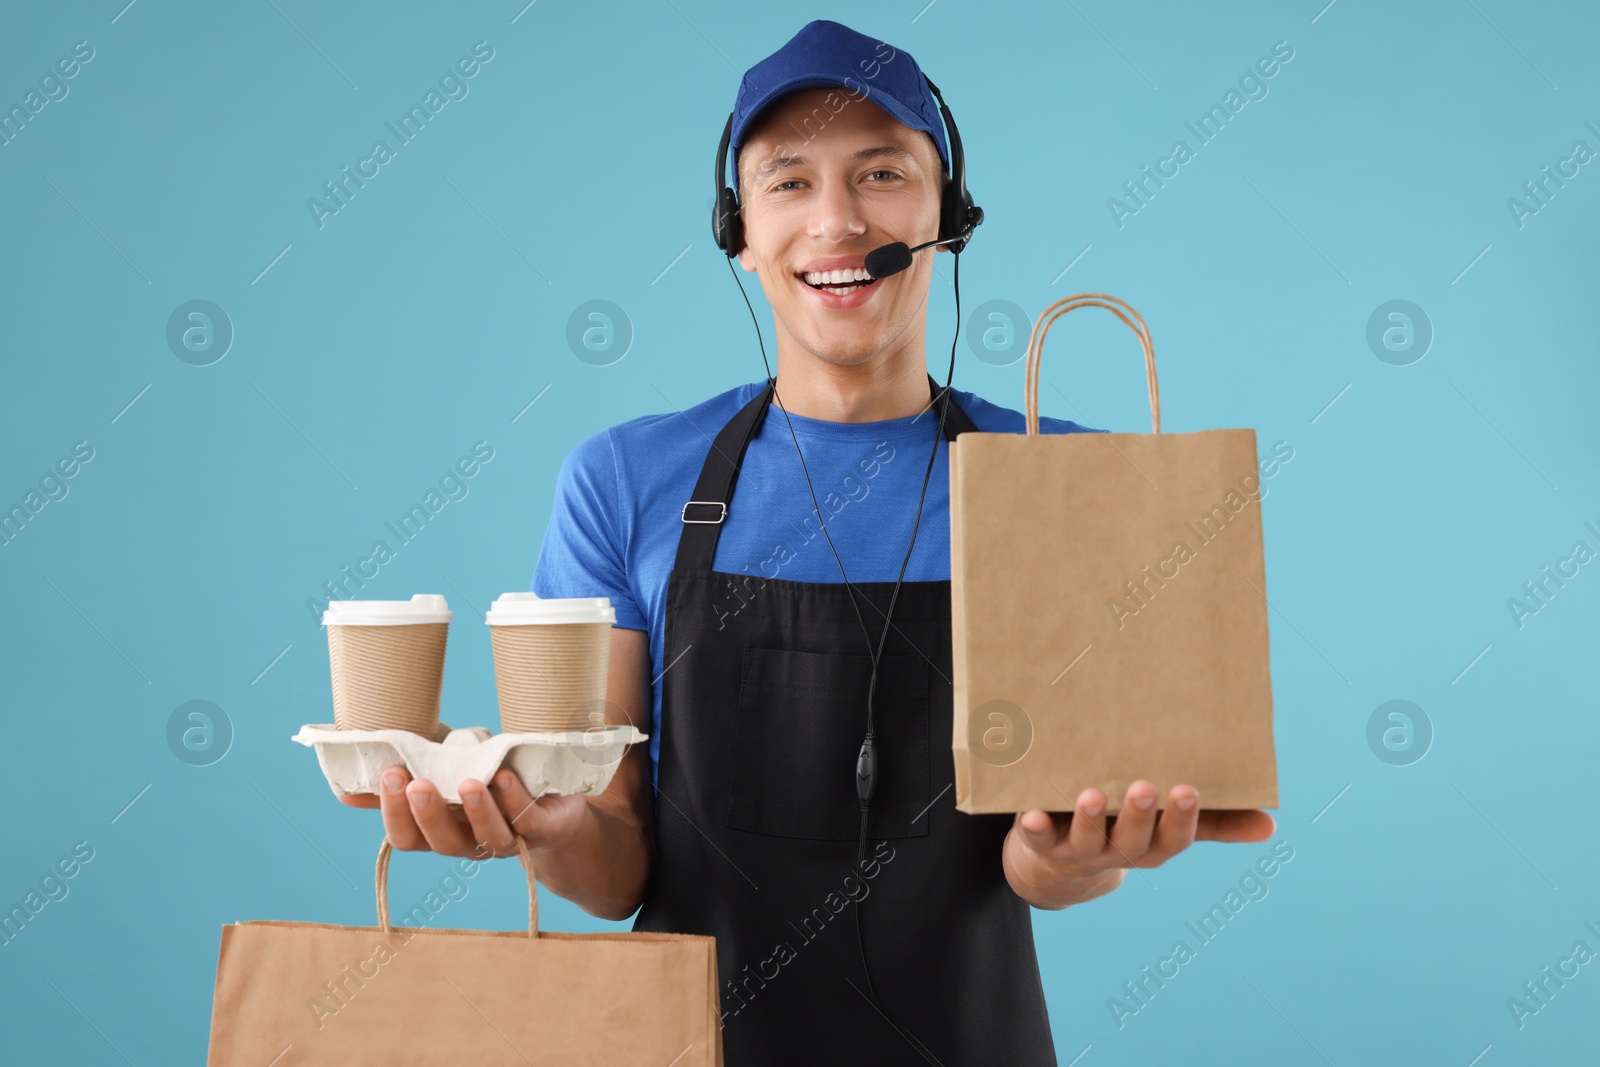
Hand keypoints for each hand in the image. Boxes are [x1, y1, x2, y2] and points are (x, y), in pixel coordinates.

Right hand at [338, 766, 588, 859]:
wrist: (553, 806)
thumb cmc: (487, 787)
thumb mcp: (442, 781)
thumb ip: (401, 786)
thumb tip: (344, 787)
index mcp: (440, 833)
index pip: (406, 838)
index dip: (394, 812)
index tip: (389, 774)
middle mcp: (470, 844)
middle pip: (443, 842)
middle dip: (427, 813)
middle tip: (416, 782)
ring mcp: (508, 840)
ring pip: (489, 836)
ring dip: (477, 811)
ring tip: (469, 782)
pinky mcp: (542, 828)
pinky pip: (528, 821)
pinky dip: (516, 799)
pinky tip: (505, 775)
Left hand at [1003, 780, 1276, 908]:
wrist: (1054, 869)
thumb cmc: (1119, 830)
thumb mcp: (1163, 828)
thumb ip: (1212, 824)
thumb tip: (1270, 825)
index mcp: (1150, 845)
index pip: (1172, 838)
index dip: (1180, 818)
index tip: (1188, 789)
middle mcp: (1117, 851)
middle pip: (1130, 840)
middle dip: (1137, 816)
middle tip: (1144, 787)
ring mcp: (1079, 850)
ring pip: (1086, 839)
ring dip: (1088, 819)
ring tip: (1091, 794)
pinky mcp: (1041, 845)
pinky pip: (1036, 841)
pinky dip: (1033, 829)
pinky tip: (1029, 814)